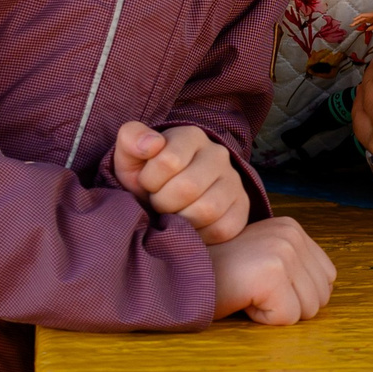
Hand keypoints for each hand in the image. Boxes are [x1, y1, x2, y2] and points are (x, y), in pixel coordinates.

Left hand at [111, 122, 248, 246]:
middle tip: (159, 202)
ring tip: (174, 213)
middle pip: (188, 188)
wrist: (167, 197)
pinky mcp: (242, 208)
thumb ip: (132, 138)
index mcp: (191, 136)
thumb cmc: (147, 177)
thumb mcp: (130, 157)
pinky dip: (201, 235)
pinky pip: (223, 228)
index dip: (149, 180)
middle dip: (163, 202)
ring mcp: (234, 181)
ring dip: (181, 220)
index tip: (147, 183)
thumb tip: (152, 144)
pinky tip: (191, 226)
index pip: (168, 161)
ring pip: (207, 210)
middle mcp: (218, 154)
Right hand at [208, 216, 335, 323]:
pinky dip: (263, 319)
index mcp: (292, 228)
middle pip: (321, 296)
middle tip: (253, 290)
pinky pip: (287, 318)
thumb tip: (326, 289)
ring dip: (275, 312)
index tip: (262, 285)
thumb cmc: (217, 274)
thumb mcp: (261, 257)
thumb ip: (294, 265)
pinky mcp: (271, 273)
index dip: (296, 294)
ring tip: (247, 293)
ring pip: (308, 310)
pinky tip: (242, 300)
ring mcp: (282, 251)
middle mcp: (291, 234)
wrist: (176, 275)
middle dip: (289, 305)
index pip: (327, 278)